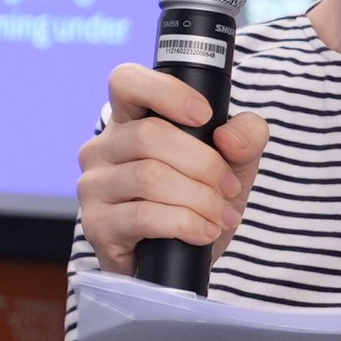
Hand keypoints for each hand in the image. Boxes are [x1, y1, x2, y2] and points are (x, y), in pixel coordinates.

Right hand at [76, 65, 268, 277]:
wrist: (184, 259)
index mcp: (129, 120)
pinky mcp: (97, 225)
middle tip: (229, 188)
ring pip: (149, 177)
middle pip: (150, 136)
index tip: (204, 115)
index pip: (126, 81)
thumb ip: (247, 137)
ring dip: (199, 199)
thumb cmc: (200, 200)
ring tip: (221, 216)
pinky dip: (185, 224)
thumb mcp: (235, 163)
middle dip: (204, 164)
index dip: (165, 92)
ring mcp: (94, 187)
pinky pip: (143, 216)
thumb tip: (229, 138)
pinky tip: (204, 231)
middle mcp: (102, 148)